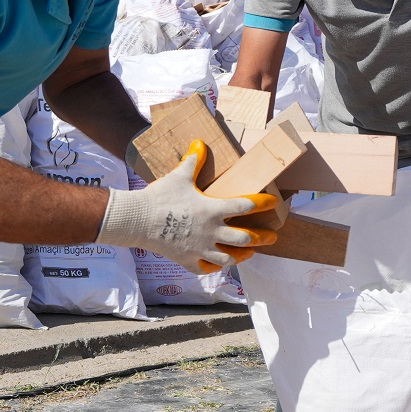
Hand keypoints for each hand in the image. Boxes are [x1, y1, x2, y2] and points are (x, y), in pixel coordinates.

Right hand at [97, 141, 277, 272]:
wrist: (136, 219)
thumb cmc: (159, 196)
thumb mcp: (179, 176)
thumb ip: (193, 161)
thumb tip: (200, 142)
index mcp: (212, 209)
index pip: (245, 205)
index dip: (262, 203)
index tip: (273, 202)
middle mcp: (211, 231)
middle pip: (245, 238)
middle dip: (262, 237)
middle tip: (272, 236)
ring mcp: (200, 249)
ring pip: (230, 258)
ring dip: (243, 255)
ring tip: (250, 252)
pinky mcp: (188, 261)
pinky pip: (207, 268)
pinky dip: (215, 266)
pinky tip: (219, 263)